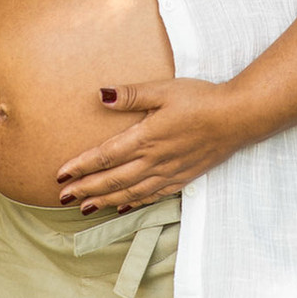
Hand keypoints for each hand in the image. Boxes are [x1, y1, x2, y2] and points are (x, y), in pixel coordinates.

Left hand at [55, 78, 238, 212]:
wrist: (237, 118)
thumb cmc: (200, 99)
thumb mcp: (163, 89)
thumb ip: (131, 95)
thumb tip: (100, 95)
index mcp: (146, 137)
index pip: (105, 156)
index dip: (81, 166)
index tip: (60, 175)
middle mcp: (154, 160)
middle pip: (112, 179)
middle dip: (85, 189)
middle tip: (62, 198)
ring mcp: (168, 172)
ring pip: (129, 192)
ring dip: (104, 200)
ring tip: (84, 207)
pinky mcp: (182, 178)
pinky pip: (151, 196)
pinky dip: (133, 203)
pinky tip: (122, 206)